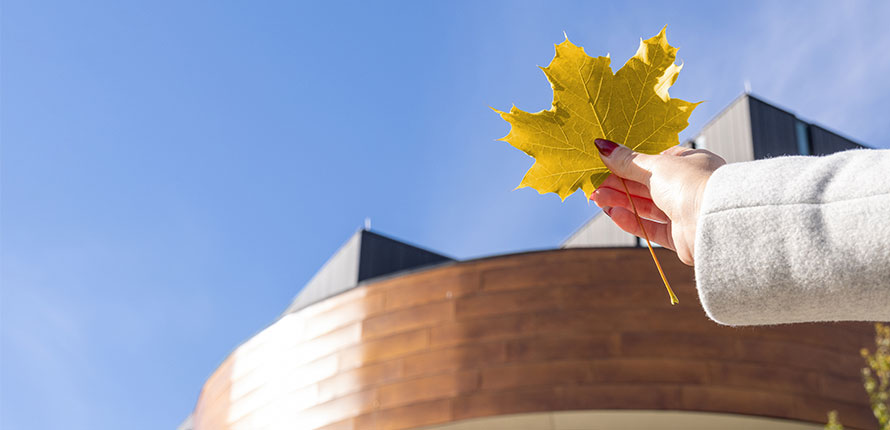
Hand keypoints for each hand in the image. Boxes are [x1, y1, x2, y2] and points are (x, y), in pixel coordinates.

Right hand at [590, 138, 725, 265]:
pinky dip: (632, 221)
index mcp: (689, 164)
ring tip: (598, 200)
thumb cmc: (691, 183)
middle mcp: (687, 187)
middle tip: (595, 187)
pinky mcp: (679, 236)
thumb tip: (601, 146)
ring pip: (646, 207)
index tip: (605, 167)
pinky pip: (650, 227)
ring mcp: (683, 212)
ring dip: (621, 202)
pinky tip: (614, 214)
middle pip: (646, 187)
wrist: (713, 220)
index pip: (653, 163)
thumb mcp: (654, 166)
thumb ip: (626, 161)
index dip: (627, 165)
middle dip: (619, 186)